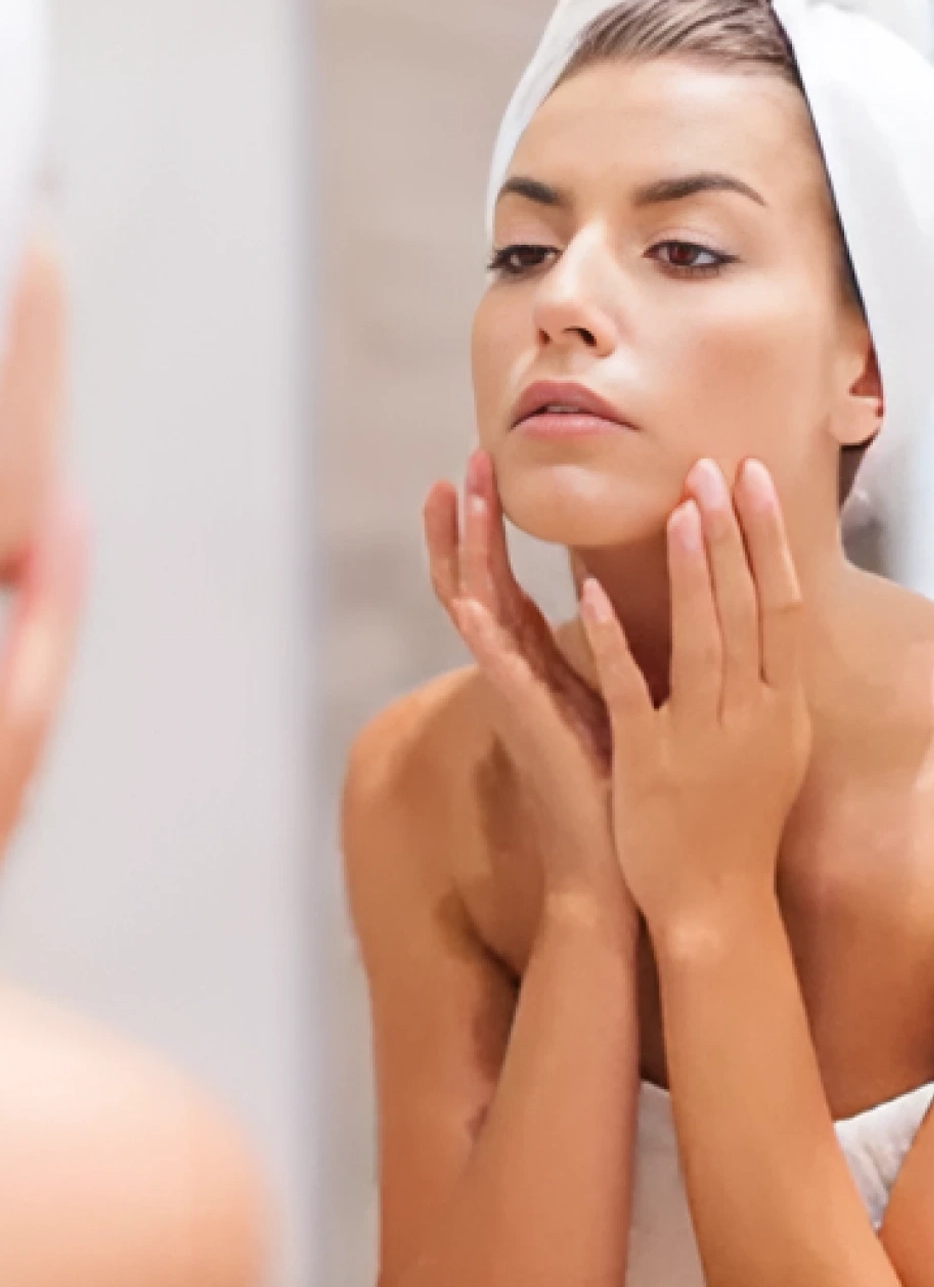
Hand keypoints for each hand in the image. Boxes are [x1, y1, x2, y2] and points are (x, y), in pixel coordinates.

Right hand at [425, 450, 629, 916]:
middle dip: (468, 518)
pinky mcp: (522, 715)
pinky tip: (471, 590)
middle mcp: (511, 666)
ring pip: (472, 602)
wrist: (615, 854)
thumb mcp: (611, 691)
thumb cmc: (618, 775)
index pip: (498, 577)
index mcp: (532, 658)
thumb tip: (612, 597)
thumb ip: (600, 644)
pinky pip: (493, 660)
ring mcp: (510, 688)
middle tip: (467, 458)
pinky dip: (480, 623)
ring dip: (462, 548)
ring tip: (456, 492)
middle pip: (475, 576)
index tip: (486, 468)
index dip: (486, 525)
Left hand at [579, 459, 811, 936]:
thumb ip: (758, 688)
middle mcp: (751, 714)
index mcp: (778, 708)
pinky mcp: (649, 761)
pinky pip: (629, 691)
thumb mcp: (765, 749)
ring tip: (679, 509)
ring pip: (702, 639)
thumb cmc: (735, 823)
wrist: (715, 906)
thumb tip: (755, 631)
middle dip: (735, 535)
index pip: (782, 608)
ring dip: (692, 571)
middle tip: (716, 467)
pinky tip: (592, 594)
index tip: (753, 482)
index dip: (769, 542)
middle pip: (750, 609)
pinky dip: (612, 640)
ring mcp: (700, 737)